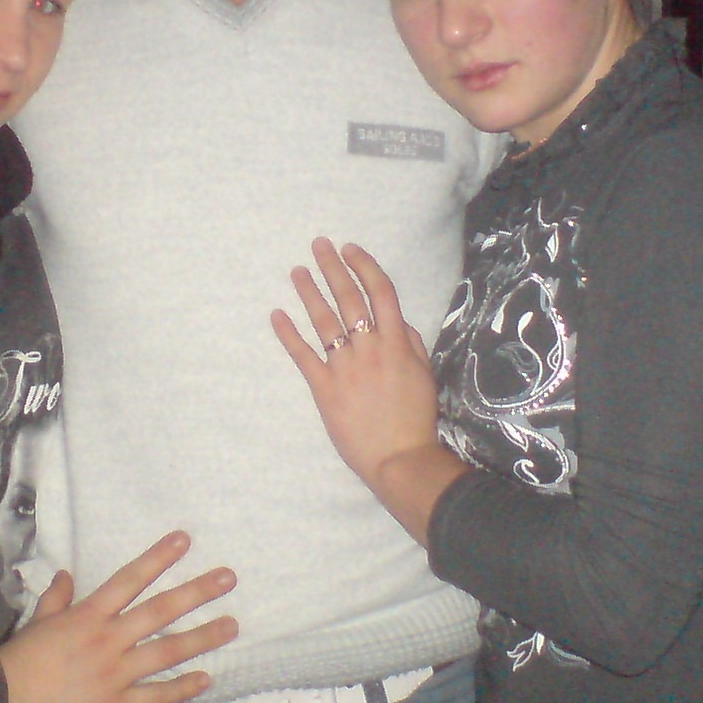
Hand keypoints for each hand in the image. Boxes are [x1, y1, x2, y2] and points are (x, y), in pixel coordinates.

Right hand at [0, 531, 236, 702]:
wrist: (1, 702)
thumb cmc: (19, 659)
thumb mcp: (37, 621)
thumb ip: (56, 599)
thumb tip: (66, 575)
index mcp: (89, 616)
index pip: (131, 579)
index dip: (159, 557)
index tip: (185, 540)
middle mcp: (108, 640)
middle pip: (160, 611)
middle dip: (196, 592)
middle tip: (228, 578)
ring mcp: (115, 674)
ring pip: (166, 652)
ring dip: (201, 637)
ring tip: (230, 625)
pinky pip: (155, 697)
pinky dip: (181, 688)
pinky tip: (205, 679)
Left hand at [271, 239, 465, 543]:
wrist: (398, 457)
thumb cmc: (416, 419)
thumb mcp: (425, 375)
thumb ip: (412, 344)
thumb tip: (398, 321)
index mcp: (396, 342)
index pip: (380, 292)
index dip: (364, 266)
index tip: (350, 249)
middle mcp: (368, 348)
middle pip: (349, 298)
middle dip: (332, 268)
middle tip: (318, 245)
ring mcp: (343, 366)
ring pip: (324, 320)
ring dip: (309, 292)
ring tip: (297, 271)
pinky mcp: (323, 387)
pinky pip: (302, 355)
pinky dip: (288, 333)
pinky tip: (277, 314)